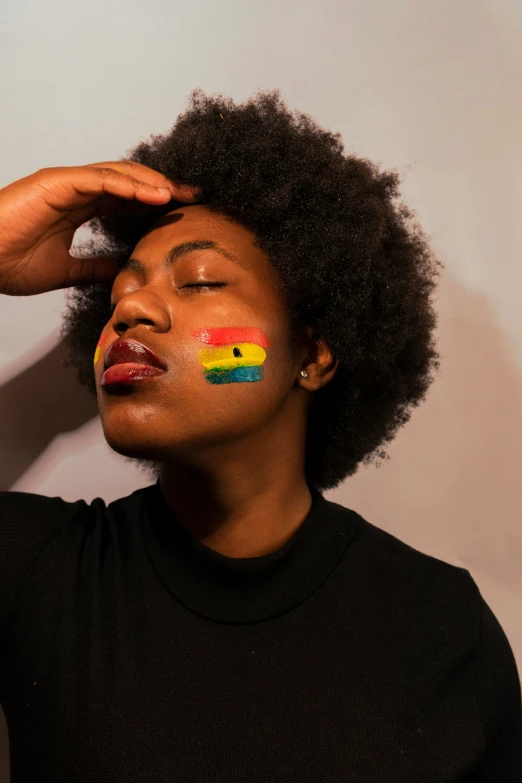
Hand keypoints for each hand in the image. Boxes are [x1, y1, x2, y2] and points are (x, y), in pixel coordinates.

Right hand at [0, 160, 198, 295]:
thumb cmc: (10, 263)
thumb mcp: (68, 270)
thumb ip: (95, 266)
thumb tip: (123, 270)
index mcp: (78, 207)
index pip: (126, 198)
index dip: (155, 203)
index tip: (182, 214)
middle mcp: (76, 191)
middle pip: (130, 181)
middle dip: (163, 188)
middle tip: (194, 198)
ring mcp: (67, 184)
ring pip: (120, 174)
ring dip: (153, 182)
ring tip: (181, 194)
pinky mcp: (58, 182)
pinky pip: (101, 178)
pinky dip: (129, 183)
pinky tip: (155, 193)